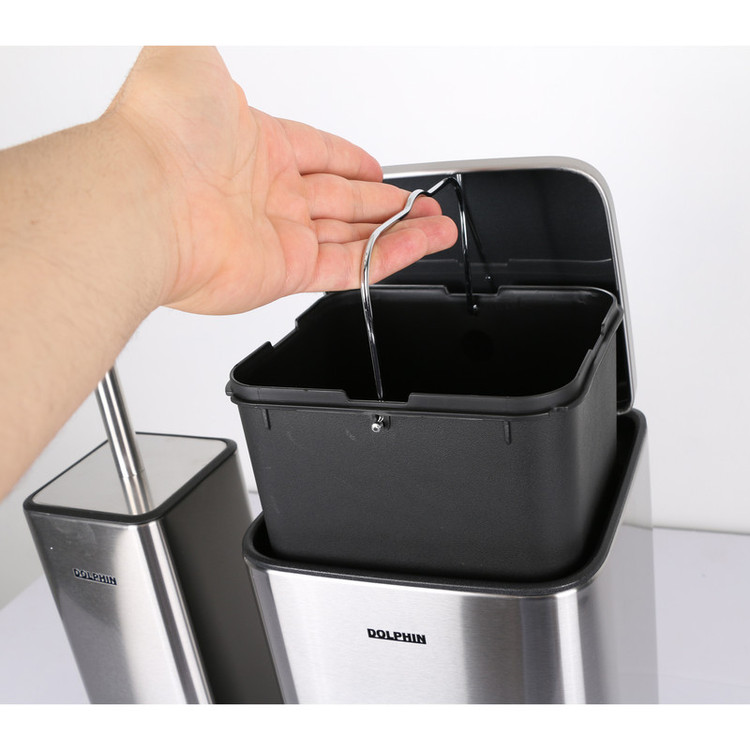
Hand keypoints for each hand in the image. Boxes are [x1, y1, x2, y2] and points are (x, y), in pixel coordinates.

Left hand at [106, 47, 456, 314]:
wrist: (140, 203)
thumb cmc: (160, 131)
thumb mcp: (190, 50)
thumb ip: (214, 37)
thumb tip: (212, 28)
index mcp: (252, 145)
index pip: (315, 153)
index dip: (348, 159)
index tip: (375, 166)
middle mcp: (264, 195)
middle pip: (339, 199)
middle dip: (383, 200)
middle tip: (420, 201)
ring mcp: (276, 237)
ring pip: (352, 235)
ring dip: (398, 230)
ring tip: (437, 224)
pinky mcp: (285, 273)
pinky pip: (350, 267)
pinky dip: (389, 256)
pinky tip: (420, 244)